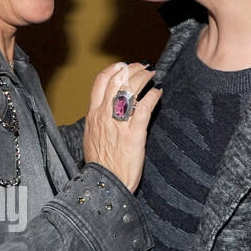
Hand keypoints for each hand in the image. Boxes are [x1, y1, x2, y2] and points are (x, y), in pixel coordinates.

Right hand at [82, 61, 162, 192]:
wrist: (105, 184)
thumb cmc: (101, 164)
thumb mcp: (91, 138)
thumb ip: (98, 122)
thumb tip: (106, 110)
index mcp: (93, 116)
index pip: (100, 82)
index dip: (113, 69)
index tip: (123, 66)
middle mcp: (104, 116)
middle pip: (118, 81)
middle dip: (133, 69)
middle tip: (143, 67)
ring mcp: (118, 125)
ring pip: (131, 90)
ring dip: (144, 78)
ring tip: (153, 75)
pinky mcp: (134, 135)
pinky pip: (144, 108)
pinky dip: (153, 96)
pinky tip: (158, 92)